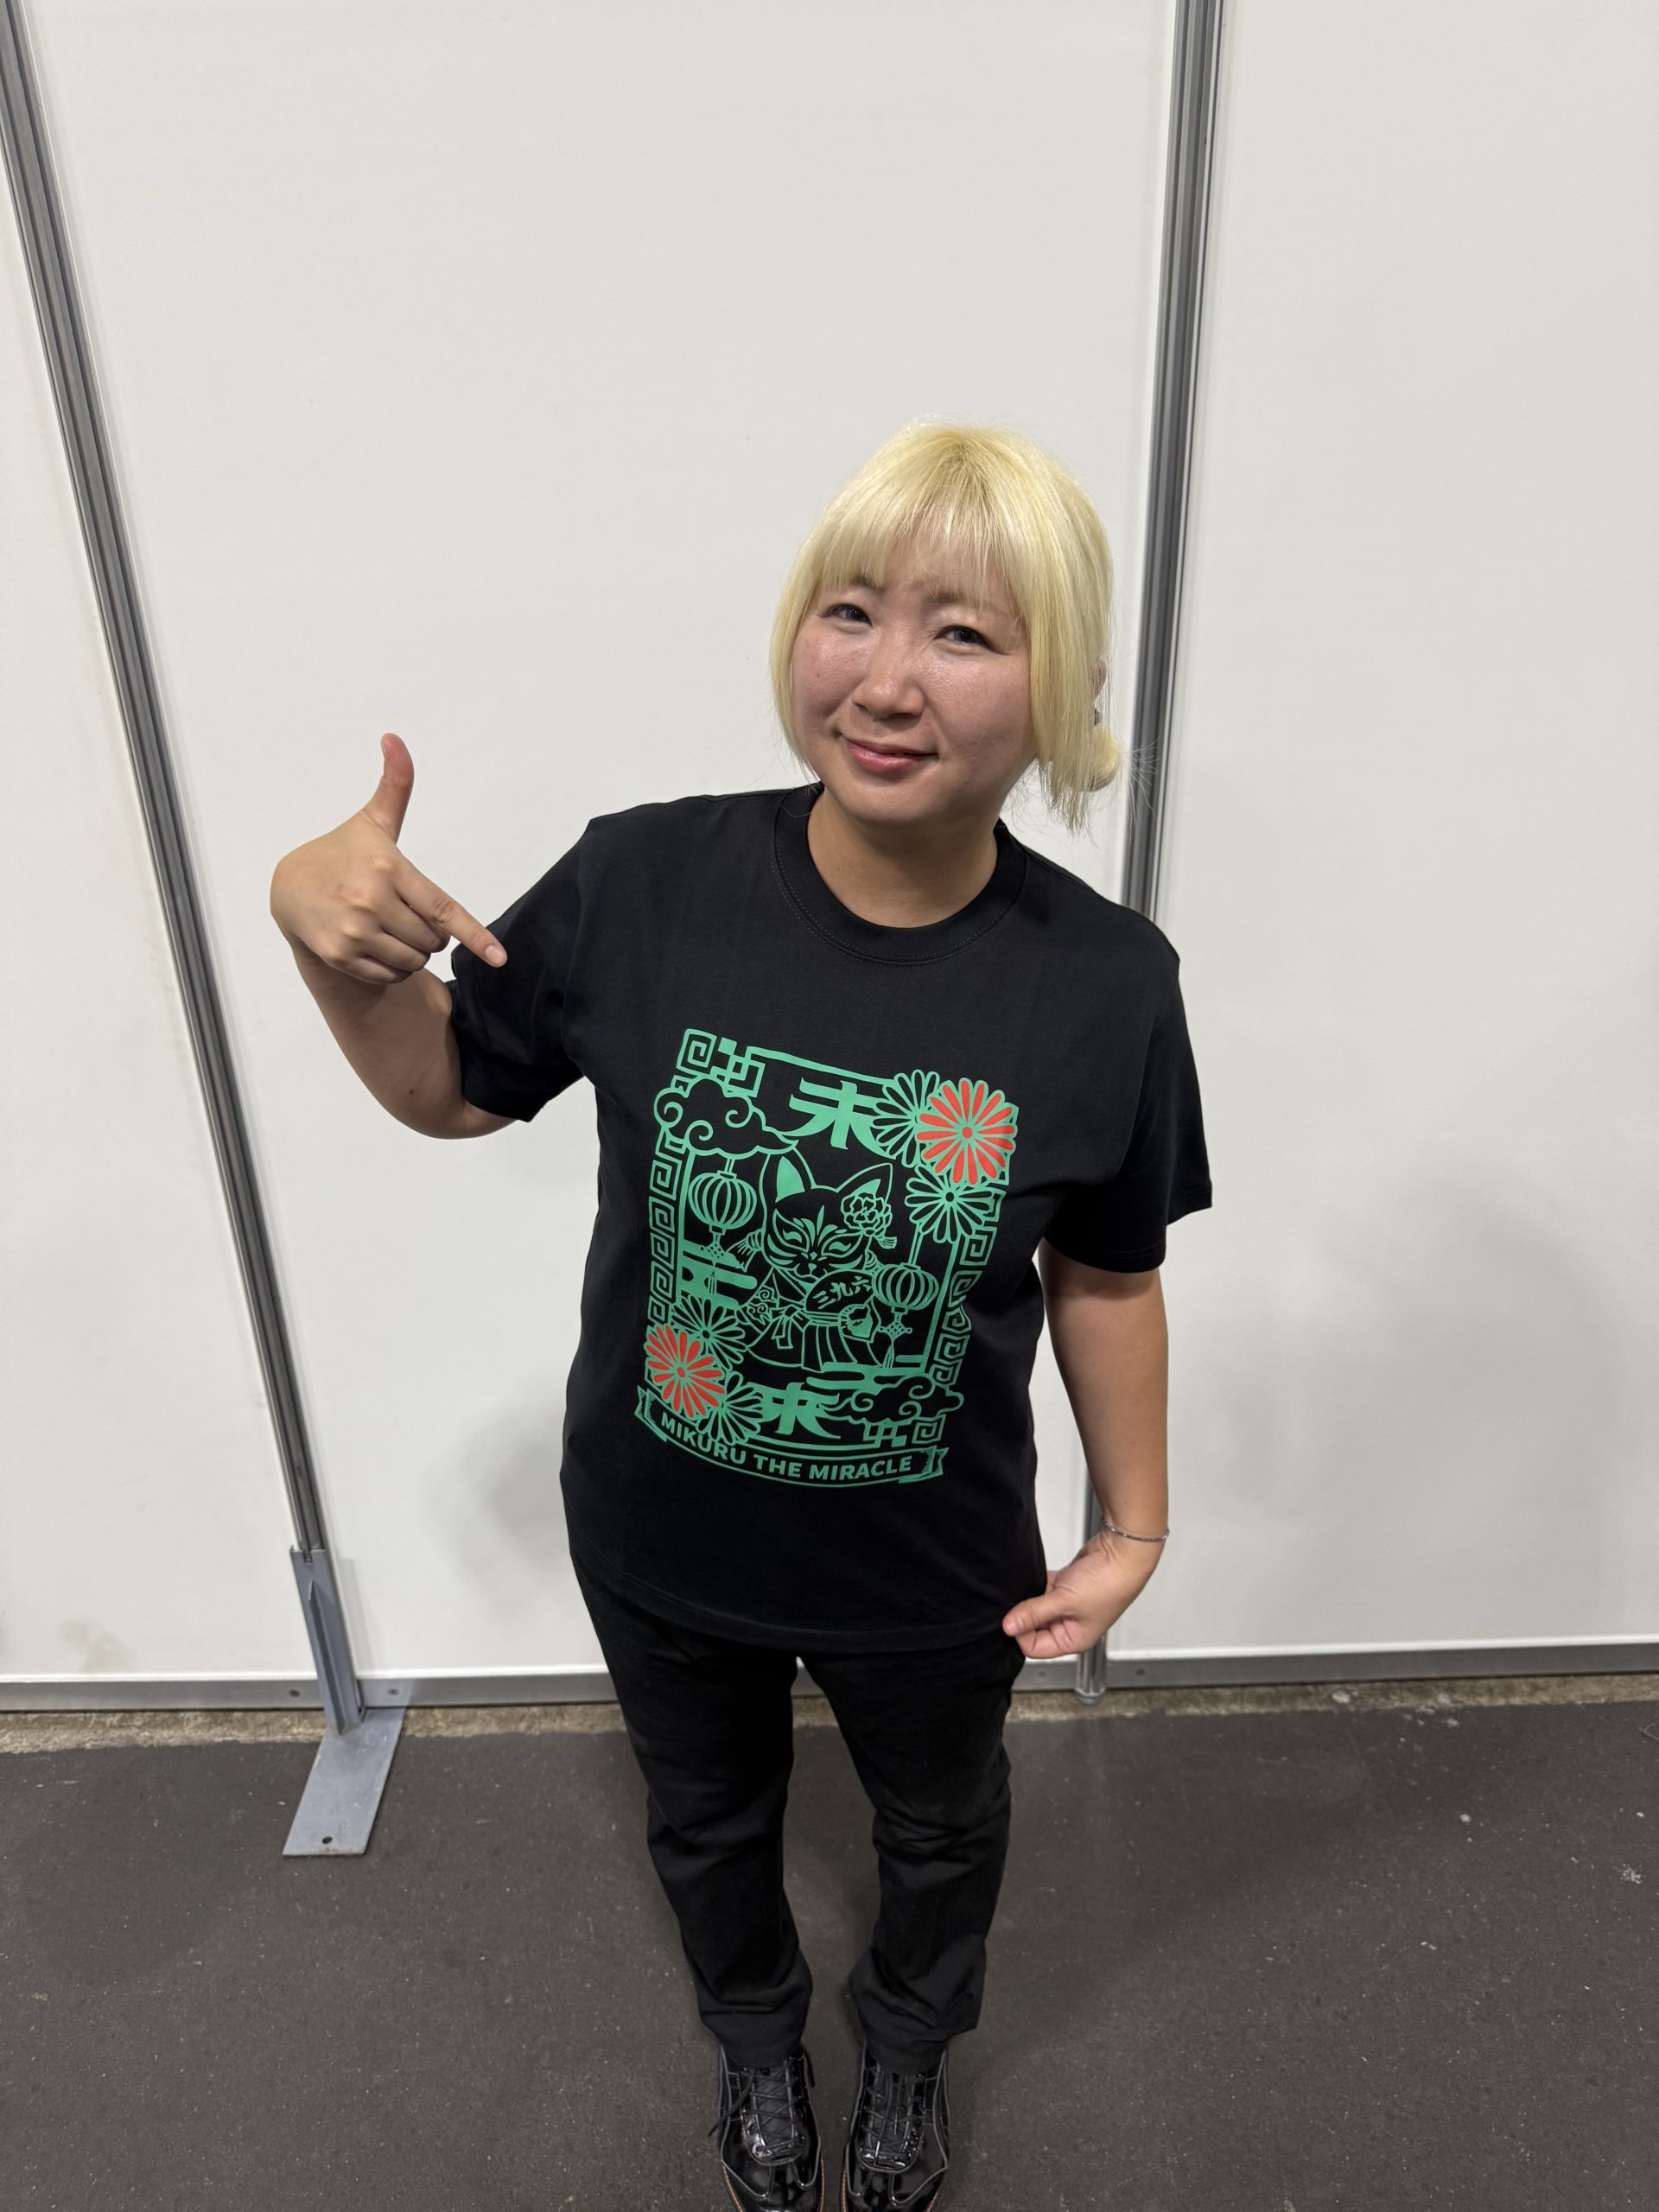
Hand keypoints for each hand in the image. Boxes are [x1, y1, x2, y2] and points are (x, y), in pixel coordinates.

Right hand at [269, 732, 505, 986]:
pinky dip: (393, 967)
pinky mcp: (341, 956)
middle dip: (430, 933)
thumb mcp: (373, 821)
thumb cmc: (342, 854)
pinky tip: (374, 944)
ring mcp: (355, 931)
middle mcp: (371, 901)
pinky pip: (391, 975)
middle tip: (405, 912)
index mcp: (388, 868)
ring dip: (413, 951)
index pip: (442, 909)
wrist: (290, 888)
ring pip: (414, 960)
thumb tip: (394, 738)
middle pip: (432, 940)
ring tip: (390, 927)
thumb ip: (396, 784)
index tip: (499, 957)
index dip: (475, 935)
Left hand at [1001, 1529, 1163, 1658]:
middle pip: (1034, 1628)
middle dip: (1024, 1615)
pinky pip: (1044, 1589)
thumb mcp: (1064, 1602)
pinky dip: (1036, 1584)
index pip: (1035, 1647)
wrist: (1121, 1553)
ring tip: (1025, 1588)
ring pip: (1038, 1607)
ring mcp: (1068, 1605)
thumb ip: (1033, 1613)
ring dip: (1029, 1598)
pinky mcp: (1066, 1586)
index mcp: (1073, 1640)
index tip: (1012, 1618)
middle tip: (1014, 1602)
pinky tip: (1032, 1577)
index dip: (1021, 1634)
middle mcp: (1070, 1625)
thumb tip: (1008, 1627)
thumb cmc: (1108, 1584)